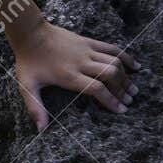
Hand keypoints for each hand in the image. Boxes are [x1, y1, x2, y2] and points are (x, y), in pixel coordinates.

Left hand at [10, 20, 140, 131]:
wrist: (30, 33)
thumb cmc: (28, 61)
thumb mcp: (27, 86)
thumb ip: (35, 108)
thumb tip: (41, 130)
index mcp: (68, 76)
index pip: (96, 89)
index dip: (111, 100)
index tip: (122, 110)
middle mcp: (81, 62)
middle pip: (110, 74)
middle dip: (122, 89)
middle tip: (130, 101)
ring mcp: (86, 50)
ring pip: (113, 61)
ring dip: (126, 76)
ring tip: (134, 89)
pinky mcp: (88, 41)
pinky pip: (111, 48)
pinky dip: (125, 56)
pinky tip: (135, 65)